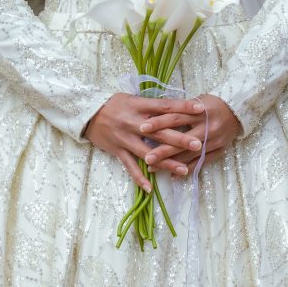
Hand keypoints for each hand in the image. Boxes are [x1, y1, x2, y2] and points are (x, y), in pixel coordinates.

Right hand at [83, 93, 209, 191]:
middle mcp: (134, 122)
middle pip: (160, 131)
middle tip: (198, 144)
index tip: (200, 109)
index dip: (182, 107)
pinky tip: (150, 188)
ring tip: (183, 170)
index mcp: (139, 105)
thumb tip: (174, 108)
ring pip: (148, 152)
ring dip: (166, 162)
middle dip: (179, 139)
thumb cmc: (113, 104)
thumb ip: (151, 105)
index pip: (165, 106)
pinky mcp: (117, 150)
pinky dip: (139, 177)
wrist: (87, 113)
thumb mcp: (132, 98)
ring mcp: (125, 138)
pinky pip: (129, 166)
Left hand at [137, 94, 241, 174]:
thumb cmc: (212, 103)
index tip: (142, 128)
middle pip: (180, 138)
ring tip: (153, 168)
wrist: (238, 110)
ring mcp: (213, 140)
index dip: (158, 122)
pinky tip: (173, 174)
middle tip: (145, 157)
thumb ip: (180, 110)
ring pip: (189, 153)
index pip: (175, 117)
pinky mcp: (219, 150)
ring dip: (170, 162)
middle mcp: (206, 126)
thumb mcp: (197, 101)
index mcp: (198, 111)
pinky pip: (201, 162)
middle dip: (162, 149)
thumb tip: (155, 115)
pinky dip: (187, 169)